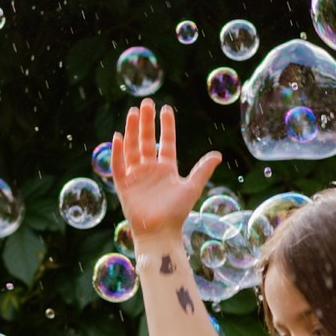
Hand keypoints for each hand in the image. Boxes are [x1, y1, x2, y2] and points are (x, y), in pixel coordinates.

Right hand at [116, 101, 220, 249]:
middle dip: (147, 122)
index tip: (166, 108)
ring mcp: (136, 176)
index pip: (166, 142)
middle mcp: (150, 170)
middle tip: (146, 103)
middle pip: (147, 141)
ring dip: (132, 131)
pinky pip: (118, 166)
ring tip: (133, 113)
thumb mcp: (192, 188)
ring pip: (132, 148)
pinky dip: (117, 152)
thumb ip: (202, 170)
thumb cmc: (177, 213)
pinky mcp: (124, 186)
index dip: (166, 126)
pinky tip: (118, 136)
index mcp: (166, 169)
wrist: (160, 232)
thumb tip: (218, 154)